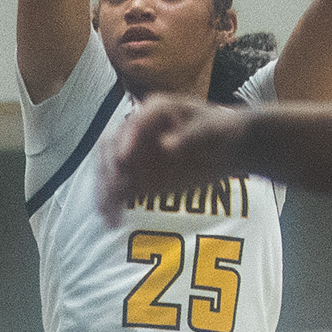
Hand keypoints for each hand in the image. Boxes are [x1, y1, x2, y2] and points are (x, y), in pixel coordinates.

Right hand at [98, 95, 248, 224]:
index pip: (133, 124)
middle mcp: (137, 132)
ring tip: (109, 213)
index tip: (123, 158)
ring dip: (105, 191)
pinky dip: (114, 205)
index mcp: (155, 112)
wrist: (225, 149)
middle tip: (115, 188)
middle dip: (108, 168)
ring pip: (109, 172)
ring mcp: (135, 155)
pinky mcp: (137, 178)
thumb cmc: (219, 130)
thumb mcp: (210, 129)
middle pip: (110, 147)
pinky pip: (119, 191)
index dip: (126, 140)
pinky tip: (114, 220)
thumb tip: (166, 145)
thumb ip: (189, 136)